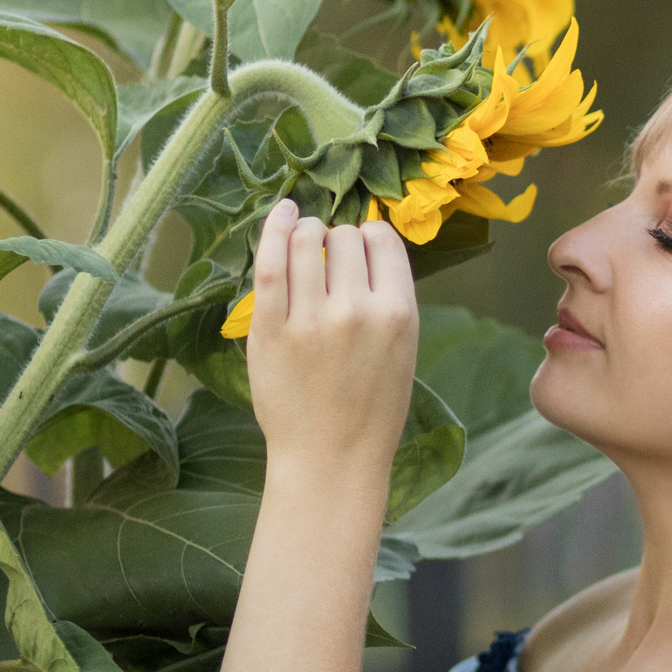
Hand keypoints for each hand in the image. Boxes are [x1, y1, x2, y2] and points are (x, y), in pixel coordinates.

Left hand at [245, 198, 418, 471]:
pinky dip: (274, 227)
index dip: (368, 238)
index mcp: (398, 313)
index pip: (382, 240)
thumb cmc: (370, 409)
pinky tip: (281, 213)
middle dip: (336, 241)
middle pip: (343, 237)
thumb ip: (386, 298)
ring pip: (306, 240)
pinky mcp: (270, 329)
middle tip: (328, 265)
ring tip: (303, 246)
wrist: (332, 459)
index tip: (358, 253)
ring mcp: (310, 319)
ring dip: (305, 233)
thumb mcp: (402, 350)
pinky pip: (270, 262)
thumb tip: (363, 242)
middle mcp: (356, 310)